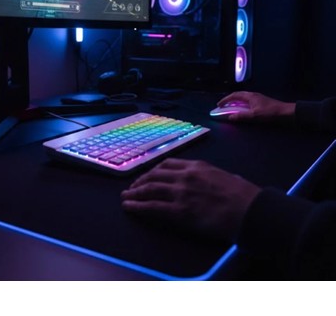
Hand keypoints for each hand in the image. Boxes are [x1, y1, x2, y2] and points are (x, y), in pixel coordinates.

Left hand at [121, 158, 260, 241]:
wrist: (250, 210)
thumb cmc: (243, 195)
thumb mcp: (224, 175)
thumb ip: (209, 176)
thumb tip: (208, 180)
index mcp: (196, 166)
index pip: (167, 164)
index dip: (153, 170)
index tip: (147, 175)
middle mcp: (185, 175)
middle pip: (154, 175)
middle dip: (140, 181)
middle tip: (131, 187)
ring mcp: (181, 192)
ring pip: (150, 189)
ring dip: (134, 193)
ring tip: (125, 197)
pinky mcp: (179, 211)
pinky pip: (152, 207)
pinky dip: (138, 207)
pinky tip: (129, 208)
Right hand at [217, 91, 295, 122]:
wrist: (285, 112)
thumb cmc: (270, 112)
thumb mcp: (254, 115)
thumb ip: (241, 116)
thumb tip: (230, 117)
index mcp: (250, 96)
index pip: (234, 95)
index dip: (225, 100)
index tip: (219, 105)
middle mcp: (253, 95)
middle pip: (238, 95)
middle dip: (229, 100)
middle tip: (223, 106)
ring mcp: (257, 98)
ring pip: (243, 98)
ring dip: (235, 102)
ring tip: (231, 108)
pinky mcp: (261, 102)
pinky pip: (247, 101)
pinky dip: (242, 105)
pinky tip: (243, 110)